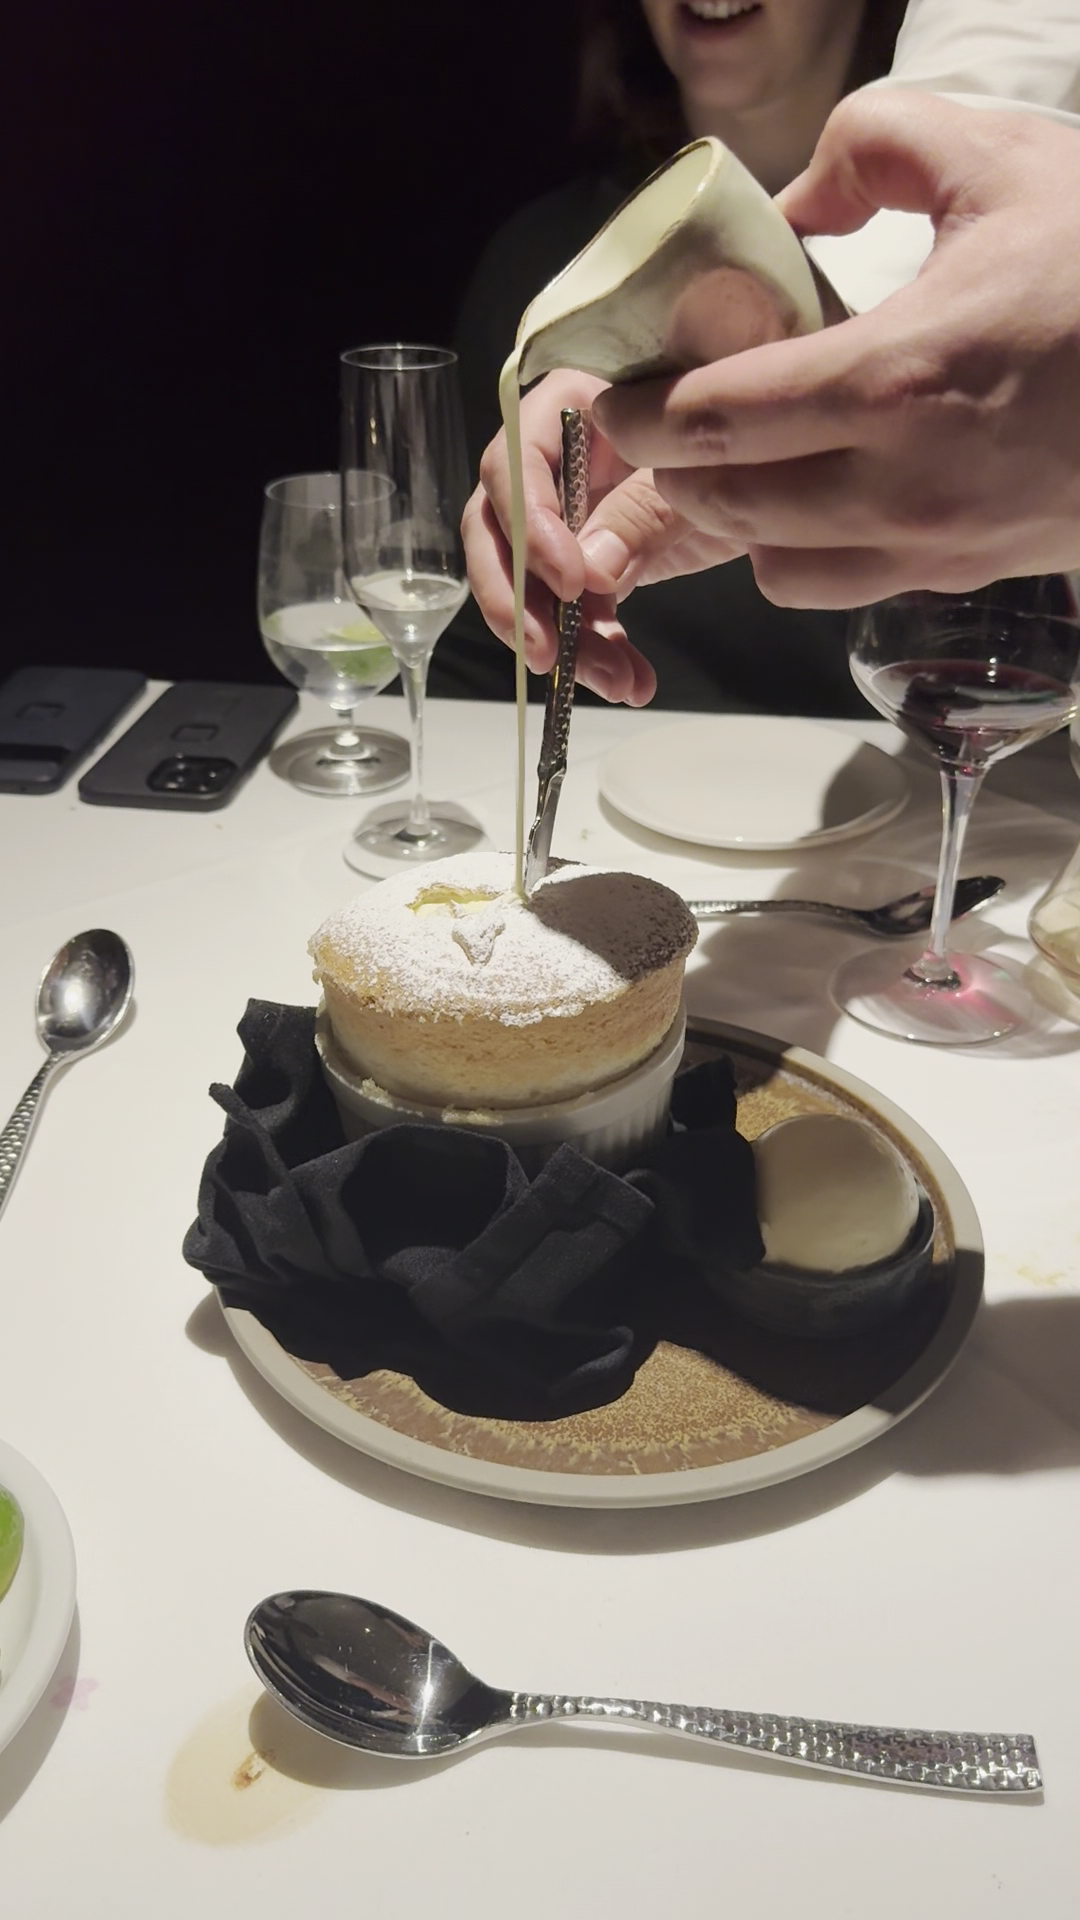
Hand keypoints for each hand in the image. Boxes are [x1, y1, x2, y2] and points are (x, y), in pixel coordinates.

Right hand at [461, 370, 742, 704]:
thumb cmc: (739, 447)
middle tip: (547, 654)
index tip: (568, 582)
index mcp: (569, 407)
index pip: (513, 463)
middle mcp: (551, 460)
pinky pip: (572, 611)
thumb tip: (589, 572)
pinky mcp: (588, 564)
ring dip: (563, 641)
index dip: (528, 526)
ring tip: (614, 682)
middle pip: (496, 530)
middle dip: (517, 600)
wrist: (778, 475)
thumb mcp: (699, 474)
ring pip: (528, 583)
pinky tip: (631, 681)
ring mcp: (566, 516)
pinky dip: (596, 651)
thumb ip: (643, 512)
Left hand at [592, 91, 1079, 606]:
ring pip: (771, 565)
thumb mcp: (1003, 158)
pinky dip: (796, 551)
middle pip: (725, 504)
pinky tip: (812, 492)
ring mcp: (933, 545)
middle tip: (659, 419)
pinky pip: (837, 588)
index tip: (619, 390)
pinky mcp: (961, 574)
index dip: (644, 413)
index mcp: (896, 379)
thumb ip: (872, 142)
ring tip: (736, 457)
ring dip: (732, 515)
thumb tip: (793, 196)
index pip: (715, 421)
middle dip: (672, 464)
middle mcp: (902, 486)